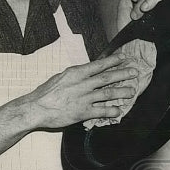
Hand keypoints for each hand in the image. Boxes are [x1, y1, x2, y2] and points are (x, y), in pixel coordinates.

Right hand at [24, 54, 138, 128]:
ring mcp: (83, 98)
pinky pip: (101, 111)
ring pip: (108, 93)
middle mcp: (82, 84)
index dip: (113, 61)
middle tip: (134, 72)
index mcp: (76, 73)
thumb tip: (86, 72)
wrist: (35, 108)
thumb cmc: (45, 93)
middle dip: (123, 74)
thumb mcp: (60, 78)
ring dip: (122, 92)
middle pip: (107, 77)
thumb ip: (75, 76)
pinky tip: (120, 110)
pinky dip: (112, 110)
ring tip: (132, 91)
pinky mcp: (82, 112)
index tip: (124, 57)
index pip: (98, 64)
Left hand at [115, 0, 169, 34]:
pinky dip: (159, 5)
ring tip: (140, 18)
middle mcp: (155, 4)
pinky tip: (152, 14)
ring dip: (148, 4)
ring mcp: (163, 10)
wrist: (134, 49)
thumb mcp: (124, 6)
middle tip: (135, 13)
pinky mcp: (169, 15)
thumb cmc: (128, 33)